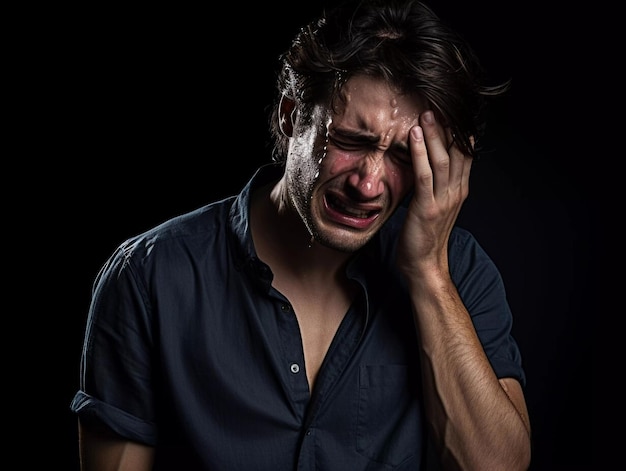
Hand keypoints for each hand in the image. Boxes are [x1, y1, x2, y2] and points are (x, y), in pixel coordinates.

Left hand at [396, 110, 472, 278]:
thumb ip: (435, 184)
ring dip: (434, 135)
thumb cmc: (425, 236)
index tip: (450, 113)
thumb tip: (424, 163)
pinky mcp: (427, 208)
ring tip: (426, 115)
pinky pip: (425, 175)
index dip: (459, 133)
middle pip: (457, 153)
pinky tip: (413, 136)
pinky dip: (420, 153)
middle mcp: (456, 192)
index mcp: (459, 190)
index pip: (465, 155)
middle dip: (448, 128)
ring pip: (443, 160)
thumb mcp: (435, 205)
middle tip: (436, 106)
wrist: (424, 265)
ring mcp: (444, 200)